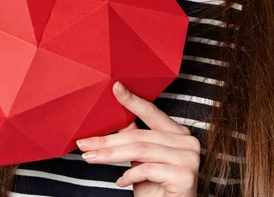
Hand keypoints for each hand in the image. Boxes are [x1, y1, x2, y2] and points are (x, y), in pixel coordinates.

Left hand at [77, 82, 199, 196]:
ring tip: (90, 159)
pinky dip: (129, 176)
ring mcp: (190, 158)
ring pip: (139, 151)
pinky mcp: (186, 175)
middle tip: (83, 144)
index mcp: (177, 133)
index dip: (131, 100)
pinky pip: (148, 169)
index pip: (151, 112)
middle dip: (106, 141)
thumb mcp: (140, 159)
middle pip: (138, 136)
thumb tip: (114, 116)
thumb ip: (133, 137)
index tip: (114, 87)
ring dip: (109, 155)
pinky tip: (121, 182)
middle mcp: (188, 142)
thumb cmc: (154, 188)